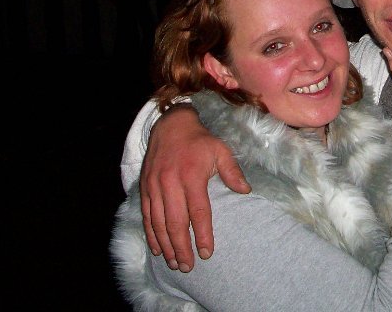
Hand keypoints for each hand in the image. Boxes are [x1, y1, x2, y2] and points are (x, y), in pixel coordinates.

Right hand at [140, 105, 250, 271]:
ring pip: (159, 223)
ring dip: (166, 245)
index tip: (207, 253)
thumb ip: (232, 171)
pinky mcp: (145, 187)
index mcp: (192, 175)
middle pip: (175, 222)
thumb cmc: (199, 141)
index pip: (198, 211)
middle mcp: (170, 183)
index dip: (202, 234)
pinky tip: (158, 248)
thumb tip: (246, 191)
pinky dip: (151, 234)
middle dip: (181, 247)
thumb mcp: (220, 150)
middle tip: (188, 266)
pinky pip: (147, 216)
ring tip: (175, 263)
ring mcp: (155, 186)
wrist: (171, 125)